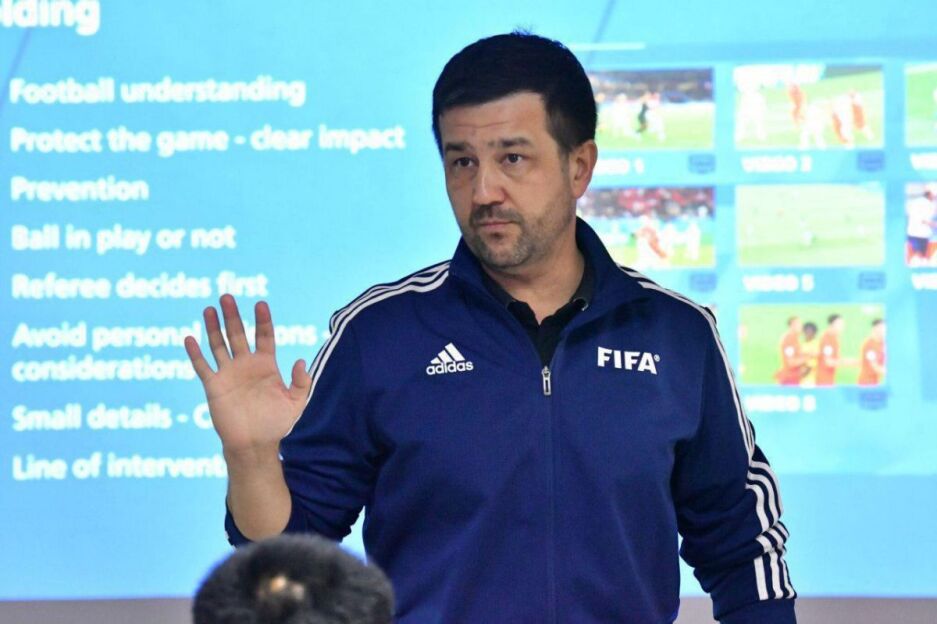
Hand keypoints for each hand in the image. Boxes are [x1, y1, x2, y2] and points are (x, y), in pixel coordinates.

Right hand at [184, 295, 311, 460]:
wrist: (254, 444)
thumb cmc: (276, 424)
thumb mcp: (295, 402)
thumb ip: (301, 382)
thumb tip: (300, 360)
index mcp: (266, 365)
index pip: (264, 336)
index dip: (263, 320)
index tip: (261, 303)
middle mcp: (246, 365)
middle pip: (238, 334)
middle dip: (233, 315)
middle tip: (227, 296)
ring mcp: (229, 374)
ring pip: (219, 345)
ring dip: (213, 327)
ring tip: (209, 308)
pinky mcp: (214, 386)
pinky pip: (203, 367)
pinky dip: (195, 353)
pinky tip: (189, 338)